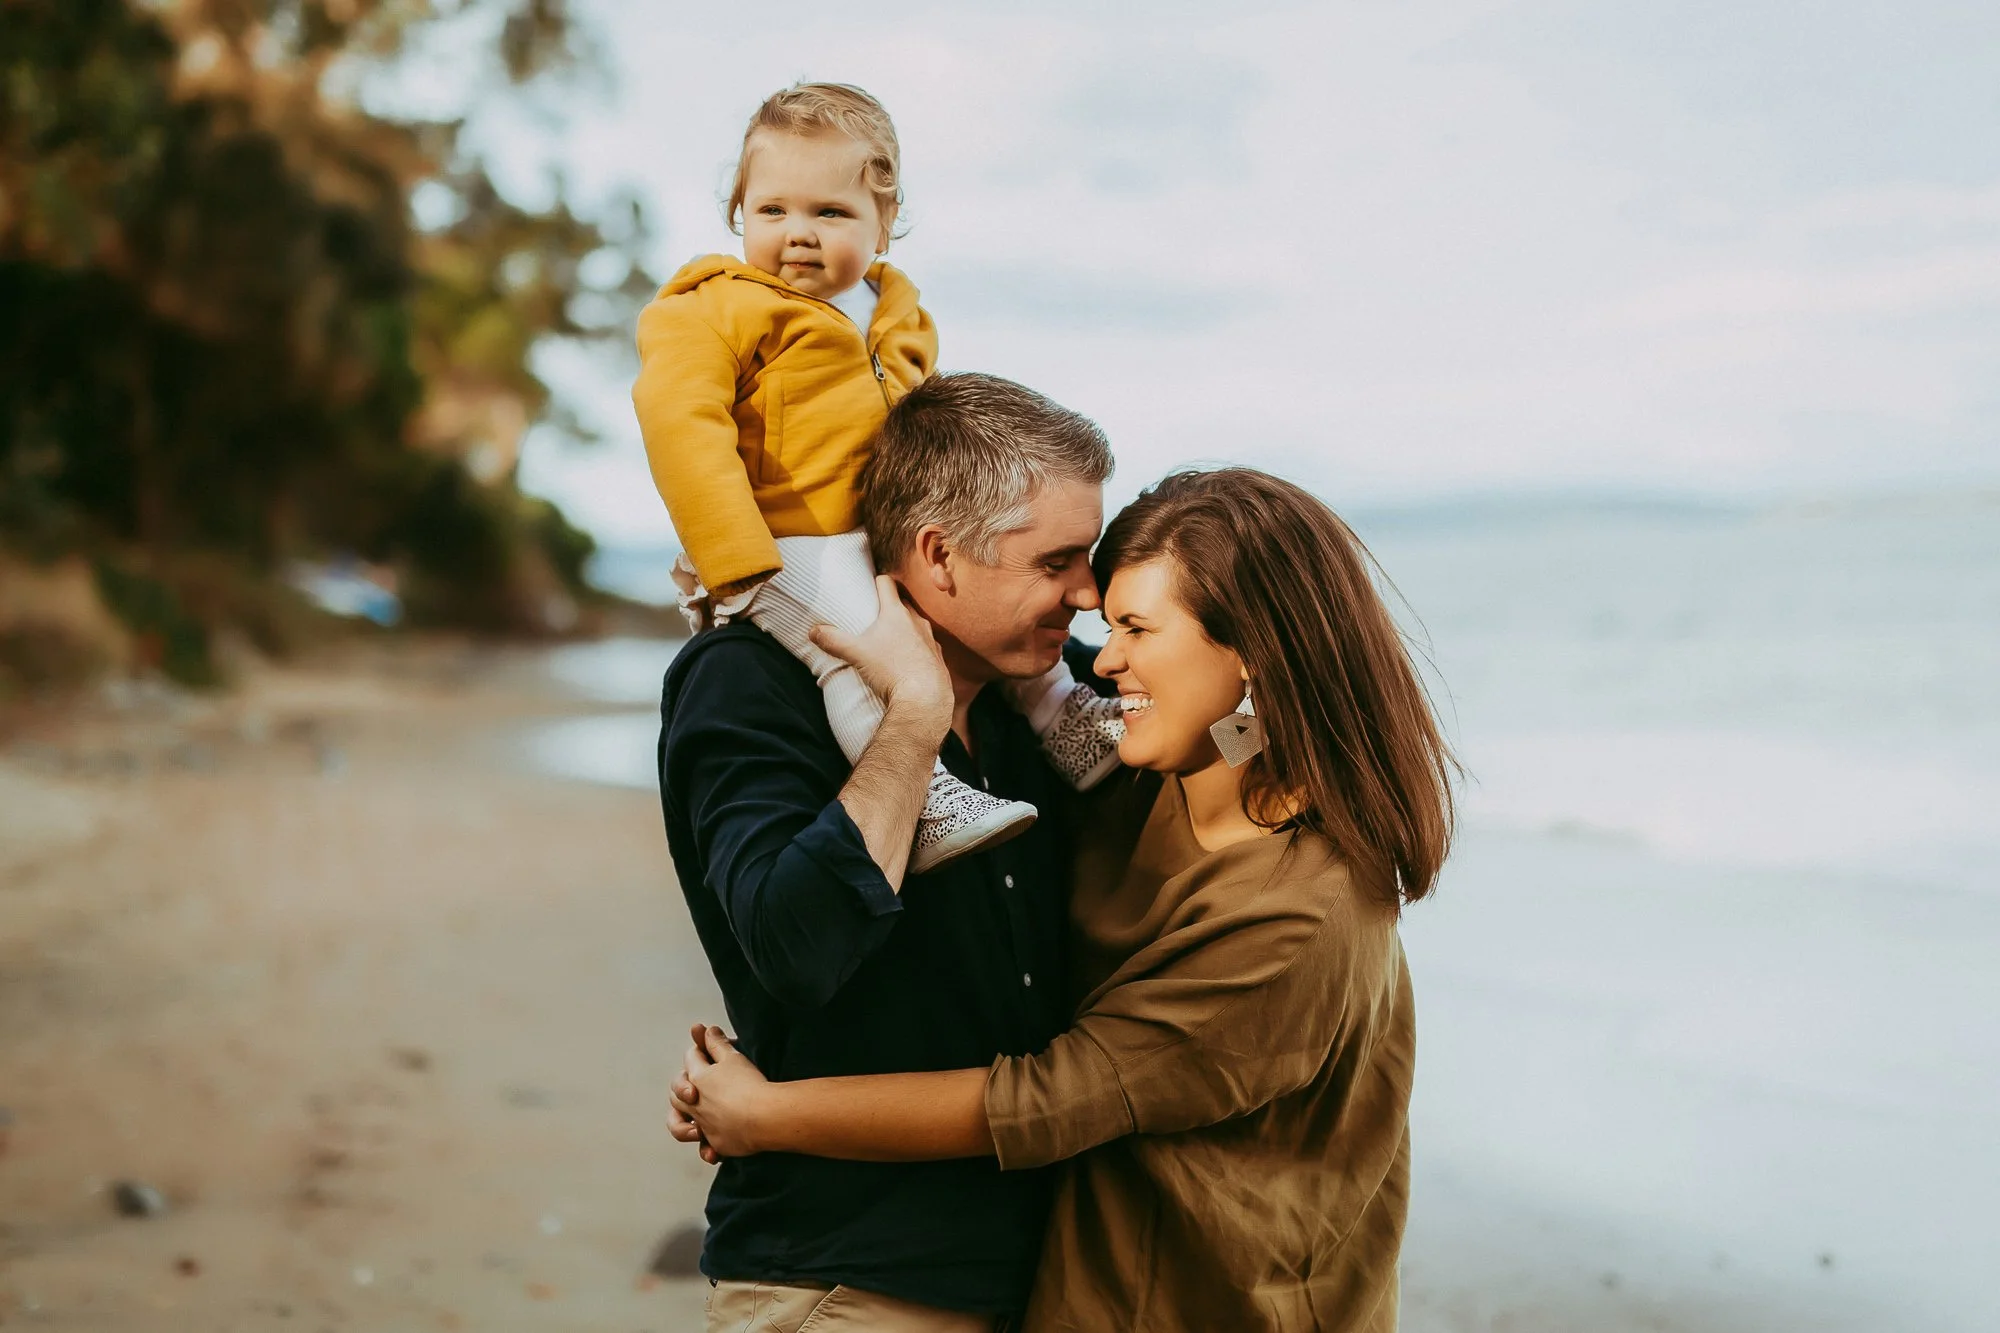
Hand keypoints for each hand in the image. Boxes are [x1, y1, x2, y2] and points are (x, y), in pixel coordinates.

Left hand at [667, 1023, 771, 1159]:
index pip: (691, 1058)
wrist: (763, 1116)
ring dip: (681, 1124)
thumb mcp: (733, 1057)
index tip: (707, 1042)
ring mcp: (704, 1124)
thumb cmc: (750, 1084)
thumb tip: (704, 1029)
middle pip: (677, 1091)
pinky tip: (711, 1152)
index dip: (699, 1049)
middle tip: (695, 1083)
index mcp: (698, 1078)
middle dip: (683, 1085)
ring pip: (678, 1125)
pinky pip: (705, 1148)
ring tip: (692, 1125)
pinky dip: (706, 1150)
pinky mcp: (716, 1143)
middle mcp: (695, 1103)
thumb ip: (717, 1044)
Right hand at [809, 576, 950, 735]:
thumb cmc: (891, 670)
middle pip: (902, 603)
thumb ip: (833, 640)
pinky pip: (926, 646)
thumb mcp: (856, 653)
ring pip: (916, 625)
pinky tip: (907, 661)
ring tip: (889, 640)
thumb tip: (813, 632)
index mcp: (896, 613)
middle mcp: (916, 621)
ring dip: (904, 628)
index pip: (887, 583)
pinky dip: (916, 648)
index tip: (869, 586)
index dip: (877, 581)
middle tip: (874, 616)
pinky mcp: (937, 657)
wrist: (924, 698)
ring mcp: (930, 638)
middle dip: (889, 606)